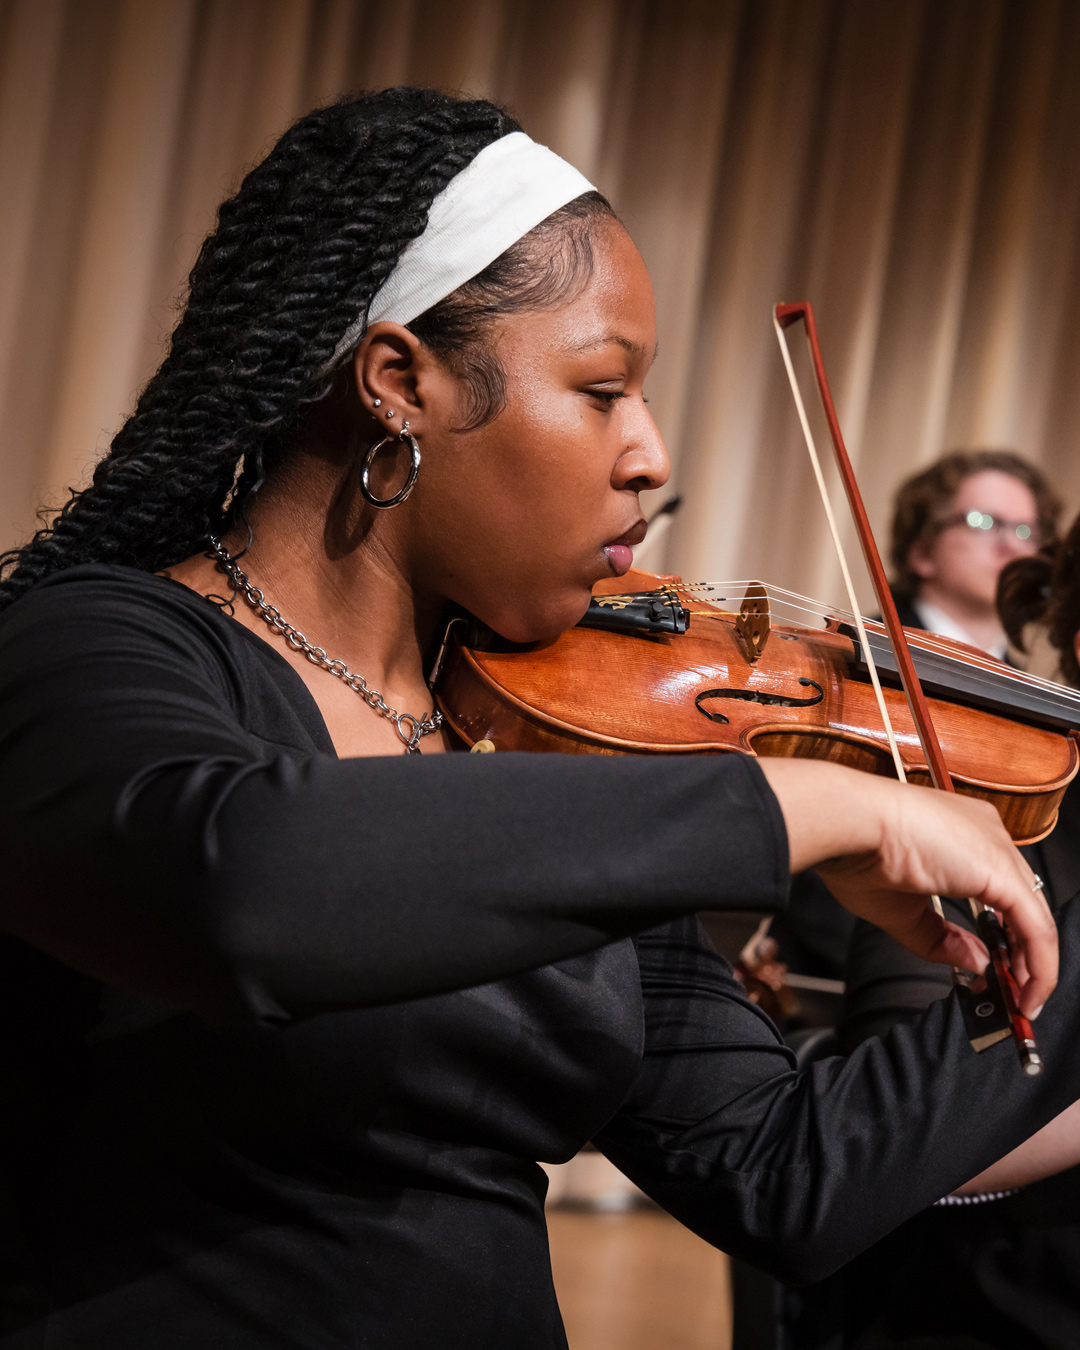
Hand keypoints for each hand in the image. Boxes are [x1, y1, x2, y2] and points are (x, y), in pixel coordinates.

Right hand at [756, 758, 1055, 1017]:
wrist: (847, 825)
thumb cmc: (857, 854)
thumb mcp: (903, 912)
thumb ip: (943, 939)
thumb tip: (977, 963)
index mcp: (961, 834)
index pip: (1000, 891)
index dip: (1003, 934)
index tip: (996, 968)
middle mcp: (987, 834)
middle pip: (1023, 904)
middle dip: (1021, 954)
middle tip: (1014, 994)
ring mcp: (997, 849)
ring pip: (1035, 916)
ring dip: (1033, 966)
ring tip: (1022, 1001)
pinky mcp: (1001, 870)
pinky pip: (1035, 926)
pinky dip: (1038, 965)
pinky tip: (1027, 990)